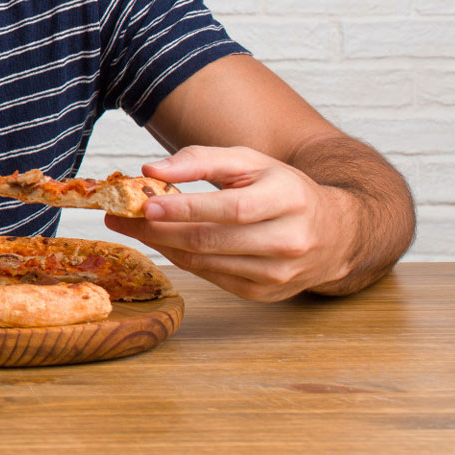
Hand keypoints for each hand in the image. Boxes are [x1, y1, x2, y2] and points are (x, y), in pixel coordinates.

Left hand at [101, 145, 356, 301]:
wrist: (336, 233)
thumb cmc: (284, 190)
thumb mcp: (251, 161)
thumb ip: (200, 159)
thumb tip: (151, 171)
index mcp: (288, 200)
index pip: (230, 208)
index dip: (185, 209)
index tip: (143, 204)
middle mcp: (288, 241)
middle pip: (211, 240)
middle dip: (157, 230)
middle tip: (118, 216)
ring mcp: (278, 274)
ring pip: (205, 263)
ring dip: (161, 245)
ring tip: (131, 226)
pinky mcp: (265, 294)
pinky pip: (211, 277)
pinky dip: (182, 259)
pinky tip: (164, 242)